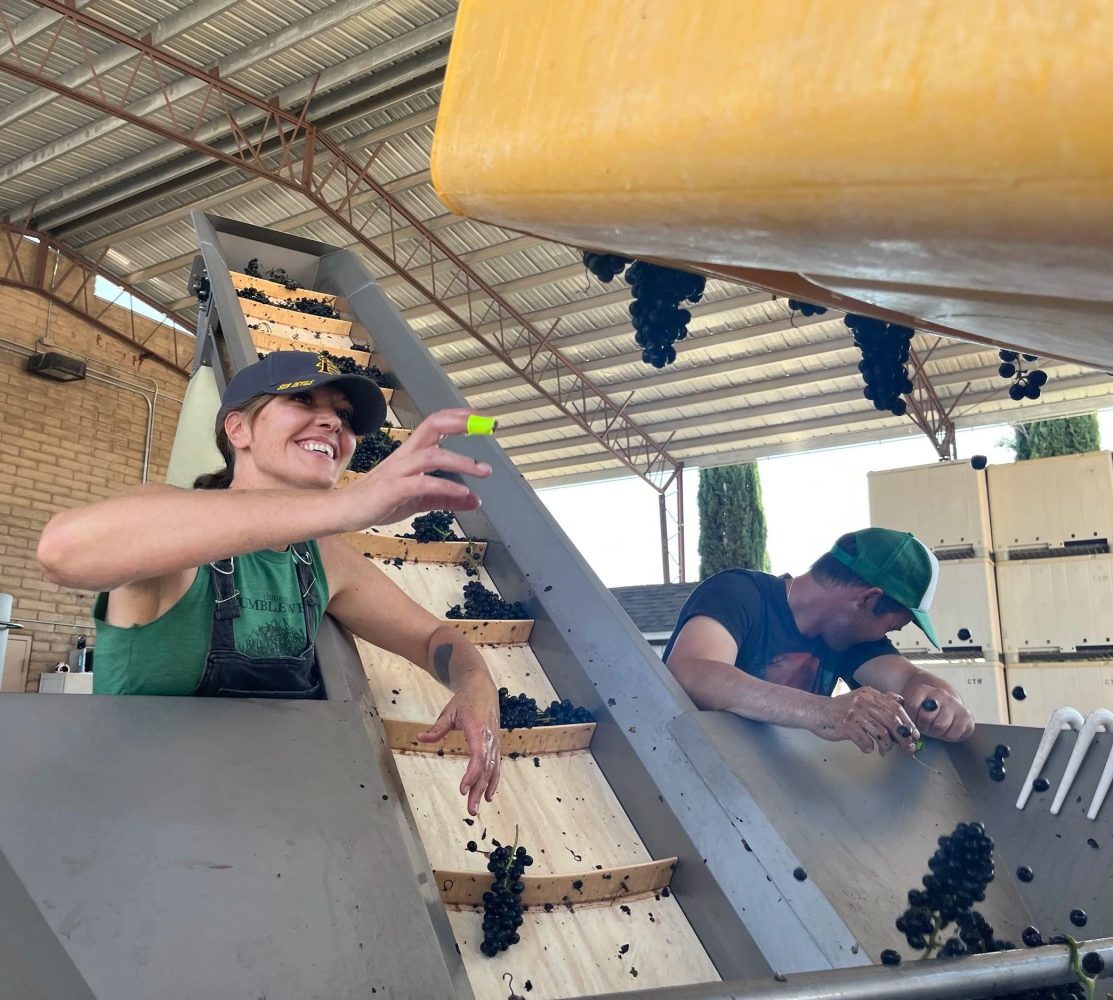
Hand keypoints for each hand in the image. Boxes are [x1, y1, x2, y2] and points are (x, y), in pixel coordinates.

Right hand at [341, 409, 491, 528]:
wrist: (345, 512)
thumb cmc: (380, 500)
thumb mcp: (420, 499)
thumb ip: (447, 497)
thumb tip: (475, 500)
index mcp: (411, 452)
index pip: (435, 424)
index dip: (458, 417)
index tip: (481, 417)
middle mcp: (406, 455)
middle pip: (433, 426)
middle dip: (460, 422)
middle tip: (487, 426)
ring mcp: (398, 470)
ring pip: (432, 455)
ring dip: (461, 461)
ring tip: (483, 470)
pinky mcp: (393, 489)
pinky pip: (422, 483)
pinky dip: (445, 486)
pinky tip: (463, 492)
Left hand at [417, 674, 500, 815]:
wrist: (483, 688)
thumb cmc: (466, 700)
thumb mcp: (448, 712)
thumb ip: (436, 728)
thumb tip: (419, 737)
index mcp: (478, 729)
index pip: (478, 757)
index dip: (472, 775)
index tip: (462, 789)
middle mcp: (489, 738)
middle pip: (486, 769)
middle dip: (478, 789)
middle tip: (470, 809)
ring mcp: (494, 742)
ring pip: (492, 770)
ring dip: (484, 789)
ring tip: (476, 807)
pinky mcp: (495, 744)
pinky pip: (496, 765)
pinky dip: (493, 780)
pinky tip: (488, 795)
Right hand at [815, 687, 919, 754]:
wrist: (815, 711)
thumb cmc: (840, 709)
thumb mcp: (861, 698)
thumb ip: (880, 699)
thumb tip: (901, 702)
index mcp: (870, 694)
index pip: (896, 707)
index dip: (908, 723)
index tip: (914, 735)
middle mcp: (863, 701)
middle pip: (891, 720)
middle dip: (903, 737)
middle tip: (908, 748)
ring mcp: (854, 713)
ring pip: (881, 733)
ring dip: (886, 746)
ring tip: (883, 751)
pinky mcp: (846, 726)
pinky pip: (865, 741)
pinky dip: (868, 748)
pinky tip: (867, 748)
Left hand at [907, 683, 974, 741]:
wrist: (946, 704)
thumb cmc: (925, 709)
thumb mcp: (912, 706)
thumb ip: (906, 712)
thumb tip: (905, 728)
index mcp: (923, 690)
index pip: (912, 706)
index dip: (911, 718)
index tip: (914, 719)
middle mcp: (940, 694)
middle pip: (926, 717)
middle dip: (924, 727)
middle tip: (925, 726)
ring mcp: (954, 703)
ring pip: (940, 726)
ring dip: (936, 732)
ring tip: (935, 728)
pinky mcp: (966, 715)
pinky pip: (954, 733)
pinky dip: (948, 736)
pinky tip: (946, 731)